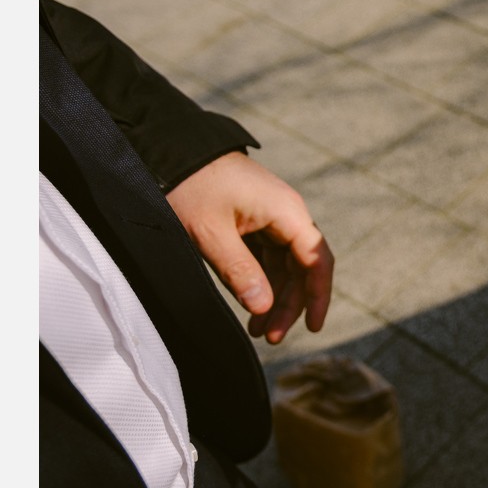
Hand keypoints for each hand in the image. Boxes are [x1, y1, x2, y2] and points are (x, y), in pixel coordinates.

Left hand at [166, 151, 334, 345]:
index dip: (318, 296)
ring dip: (273, 298)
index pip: (316, 260)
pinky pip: (266, 258)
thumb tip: (264, 307)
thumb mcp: (211, 233)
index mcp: (286, 212)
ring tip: (256, 329)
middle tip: (269, 337)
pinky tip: (249, 305)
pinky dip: (260, 283)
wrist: (170, 149)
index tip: (312, 327)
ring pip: (283, 267)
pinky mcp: (253, 221)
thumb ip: (239, 272)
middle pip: (300, 269)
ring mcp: (270, 218)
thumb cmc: (191, 185)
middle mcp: (285, 214)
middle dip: (287, 305)